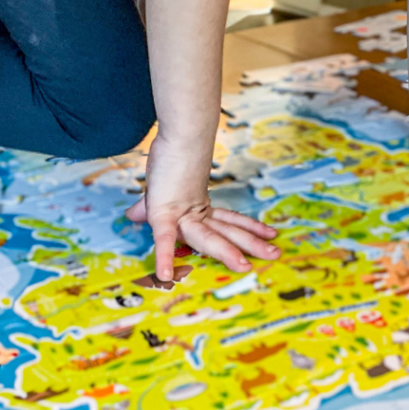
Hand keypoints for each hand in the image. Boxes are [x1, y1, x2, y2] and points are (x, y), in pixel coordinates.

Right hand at [125, 133, 279, 280]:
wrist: (179, 134)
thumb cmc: (168, 158)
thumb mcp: (157, 191)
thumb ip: (147, 209)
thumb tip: (132, 215)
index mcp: (199, 207)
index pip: (229, 221)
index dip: (249, 228)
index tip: (270, 233)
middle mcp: (195, 212)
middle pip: (227, 231)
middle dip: (251, 243)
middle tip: (276, 252)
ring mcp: (182, 214)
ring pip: (208, 237)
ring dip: (227, 252)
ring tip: (244, 267)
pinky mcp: (163, 213)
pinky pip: (163, 239)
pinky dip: (164, 256)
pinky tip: (164, 275)